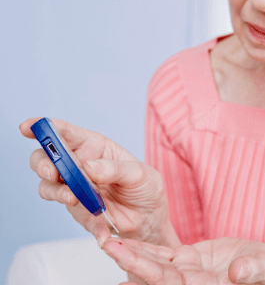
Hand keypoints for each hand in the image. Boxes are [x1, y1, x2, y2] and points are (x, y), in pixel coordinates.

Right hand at [20, 118, 180, 248]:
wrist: (148, 218)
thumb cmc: (145, 187)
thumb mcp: (139, 174)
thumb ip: (115, 169)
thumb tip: (89, 167)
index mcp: (94, 146)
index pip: (65, 132)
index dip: (45, 127)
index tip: (29, 127)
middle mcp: (79, 163)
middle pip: (46, 158)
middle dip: (44, 163)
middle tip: (53, 172)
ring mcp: (74, 186)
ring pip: (47, 186)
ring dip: (56, 191)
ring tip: (75, 197)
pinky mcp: (76, 208)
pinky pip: (69, 212)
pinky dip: (83, 217)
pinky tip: (101, 226)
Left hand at [103, 237, 264, 284]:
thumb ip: (253, 270)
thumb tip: (237, 273)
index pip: (172, 284)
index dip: (149, 274)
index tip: (126, 266)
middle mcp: (193, 283)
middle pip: (157, 275)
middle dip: (133, 261)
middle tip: (109, 247)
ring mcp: (189, 272)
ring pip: (157, 264)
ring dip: (134, 254)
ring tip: (111, 243)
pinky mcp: (191, 259)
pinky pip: (165, 255)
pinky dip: (147, 250)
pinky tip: (129, 245)